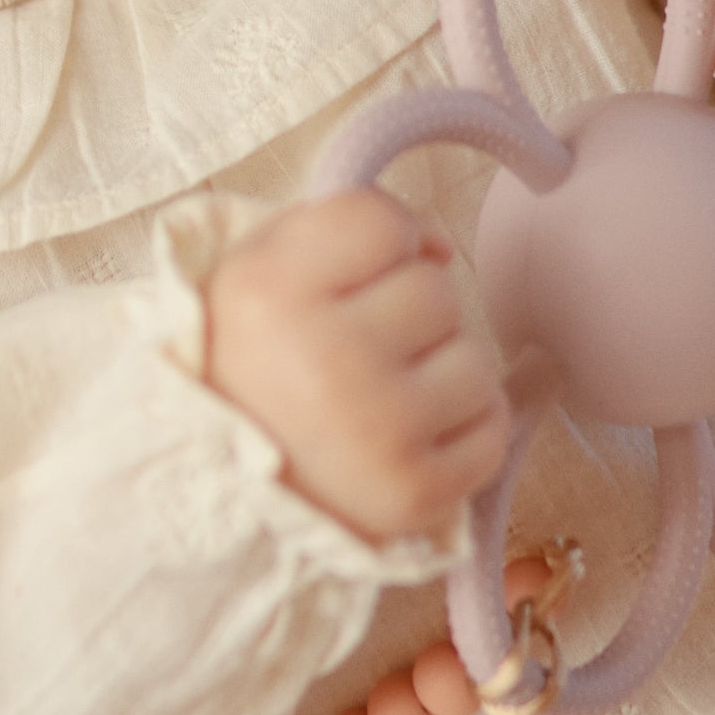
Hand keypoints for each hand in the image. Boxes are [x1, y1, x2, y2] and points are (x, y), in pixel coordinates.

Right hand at [201, 191, 510, 545]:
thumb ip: (345, 226)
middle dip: (407, 313)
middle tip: (355, 353)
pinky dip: (461, 431)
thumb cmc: (257, 364)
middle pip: (436, 289)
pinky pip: (491, 427)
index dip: (379, 243)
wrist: (223, 493)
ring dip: (440, 372)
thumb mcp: (260, 270)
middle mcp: (324, 358)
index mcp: (269, 292)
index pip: (382, 221)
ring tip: (380, 398)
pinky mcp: (415, 492)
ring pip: (474, 359)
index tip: (348, 278)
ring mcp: (375, 429)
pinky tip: (406, 438)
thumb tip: (442, 247)